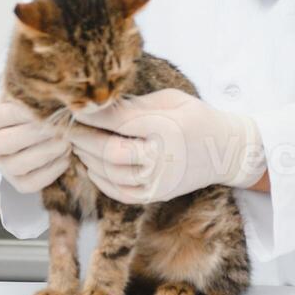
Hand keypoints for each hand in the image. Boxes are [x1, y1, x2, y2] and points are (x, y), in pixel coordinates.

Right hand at [0, 97, 71, 193]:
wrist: (27, 128)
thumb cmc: (28, 106)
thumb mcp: (23, 94)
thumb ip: (30, 90)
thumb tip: (53, 87)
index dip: (17, 112)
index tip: (42, 104)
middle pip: (5, 143)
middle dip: (34, 134)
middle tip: (59, 125)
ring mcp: (2, 166)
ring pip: (18, 165)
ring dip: (45, 153)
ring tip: (67, 142)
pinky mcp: (17, 182)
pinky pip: (30, 184)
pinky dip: (50, 172)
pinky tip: (66, 158)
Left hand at [69, 89, 265, 204]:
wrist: (227, 151)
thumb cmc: (198, 118)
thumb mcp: (171, 99)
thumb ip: (136, 103)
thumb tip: (99, 104)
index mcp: (166, 128)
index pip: (118, 122)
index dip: (92, 115)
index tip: (74, 107)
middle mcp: (162, 158)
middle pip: (109, 152)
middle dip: (83, 138)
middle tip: (68, 127)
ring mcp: (158, 181)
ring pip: (110, 174)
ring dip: (88, 158)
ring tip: (78, 143)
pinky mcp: (156, 195)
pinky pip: (119, 193)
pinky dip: (100, 180)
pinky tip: (92, 165)